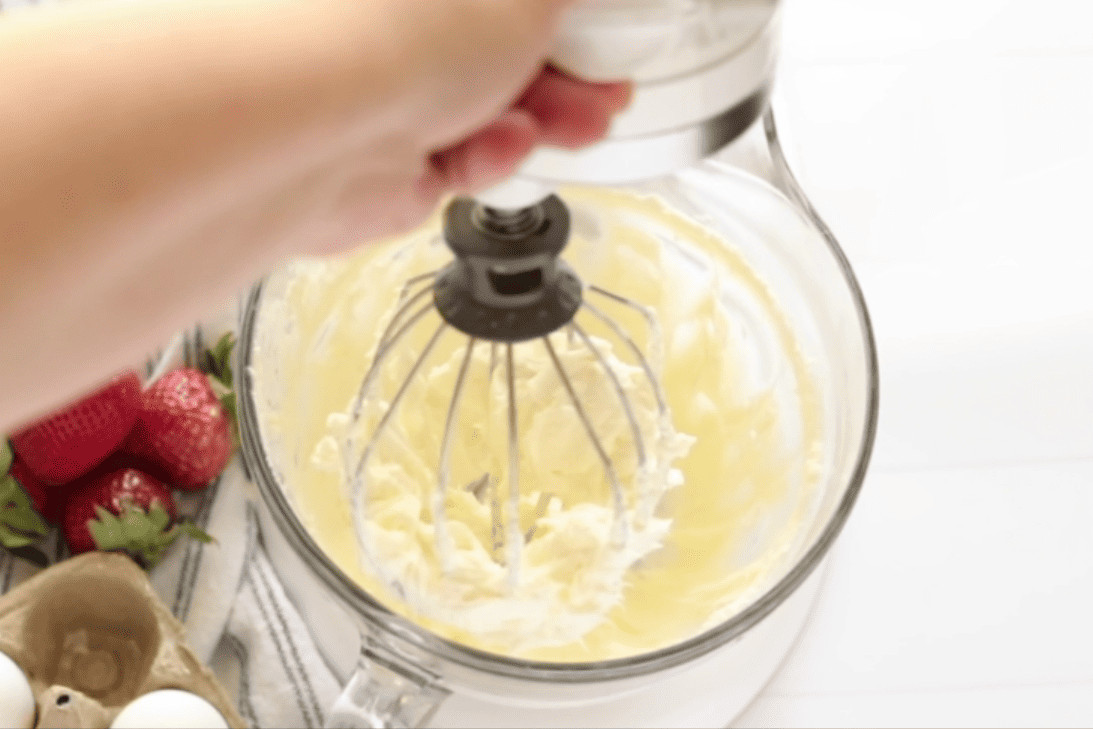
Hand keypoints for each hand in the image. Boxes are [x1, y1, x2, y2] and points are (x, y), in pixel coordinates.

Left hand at [273, 0, 630, 249]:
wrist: (317, 131)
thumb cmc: (401, 25)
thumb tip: (572, 6)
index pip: (501, 1)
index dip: (556, 15)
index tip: (601, 27)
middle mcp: (389, 25)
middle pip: (495, 46)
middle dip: (565, 69)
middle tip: (607, 84)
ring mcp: (378, 89)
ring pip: (481, 107)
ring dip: (541, 116)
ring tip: (584, 121)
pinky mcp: (379, 160)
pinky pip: (455, 158)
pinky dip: (489, 155)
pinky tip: (503, 144)